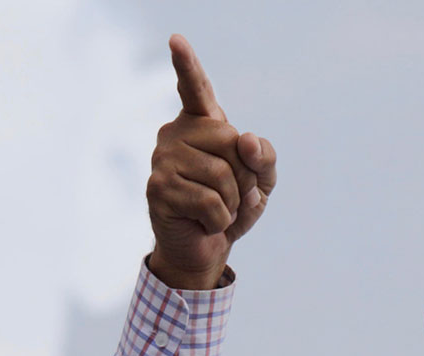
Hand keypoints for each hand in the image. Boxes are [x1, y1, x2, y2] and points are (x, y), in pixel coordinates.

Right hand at [145, 34, 276, 289]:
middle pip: (232, 142)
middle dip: (246, 176)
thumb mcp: (262, 181)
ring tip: (217, 209)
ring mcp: (162, 159)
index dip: (187, 64)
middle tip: (230, 193)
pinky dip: (220, 220)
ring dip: (233, 202)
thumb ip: (265, 158)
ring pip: (223, 176)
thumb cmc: (232, 206)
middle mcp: (175, 134)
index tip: (176, 39)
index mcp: (201, 125)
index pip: (194, 89)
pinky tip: (205, 222)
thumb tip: (248, 140)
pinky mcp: (158, 188)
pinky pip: (211, 203)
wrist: (206, 248)